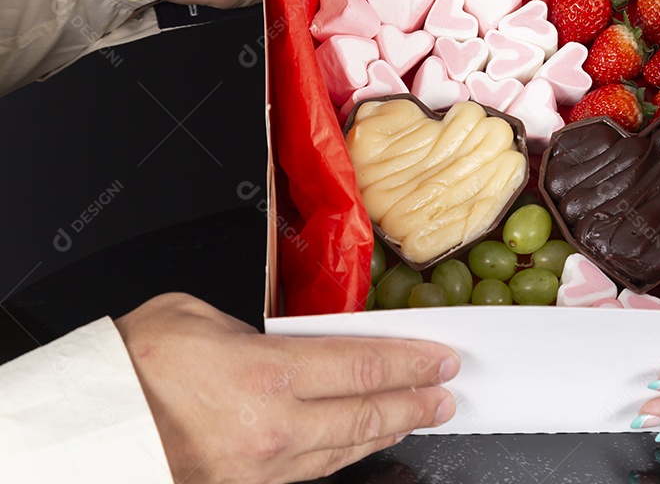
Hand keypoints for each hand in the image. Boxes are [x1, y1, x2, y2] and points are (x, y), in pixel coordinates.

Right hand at [114, 293, 458, 483]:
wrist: (88, 431)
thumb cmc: (134, 368)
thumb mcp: (199, 314)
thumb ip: (255, 326)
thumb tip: (281, 335)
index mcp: (268, 373)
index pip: (364, 367)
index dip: (411, 362)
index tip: (440, 357)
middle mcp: (275, 425)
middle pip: (367, 412)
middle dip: (416, 400)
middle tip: (448, 393)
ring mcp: (263, 464)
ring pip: (345, 447)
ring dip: (389, 429)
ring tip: (420, 415)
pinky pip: (312, 470)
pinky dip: (346, 453)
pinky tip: (362, 443)